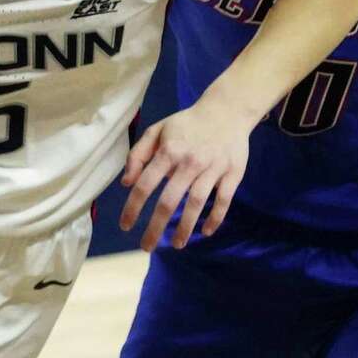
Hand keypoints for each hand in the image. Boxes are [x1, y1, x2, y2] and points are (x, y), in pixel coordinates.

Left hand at [117, 108, 250, 251]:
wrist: (227, 110)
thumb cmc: (187, 123)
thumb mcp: (157, 130)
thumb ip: (138, 154)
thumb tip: (126, 183)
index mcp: (169, 151)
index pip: (146, 184)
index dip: (133, 207)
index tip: (126, 225)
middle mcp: (189, 162)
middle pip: (169, 201)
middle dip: (155, 228)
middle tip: (147, 246)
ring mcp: (212, 169)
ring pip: (196, 204)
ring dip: (185, 228)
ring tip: (176, 244)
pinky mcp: (232, 174)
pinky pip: (223, 201)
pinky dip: (215, 218)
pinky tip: (206, 232)